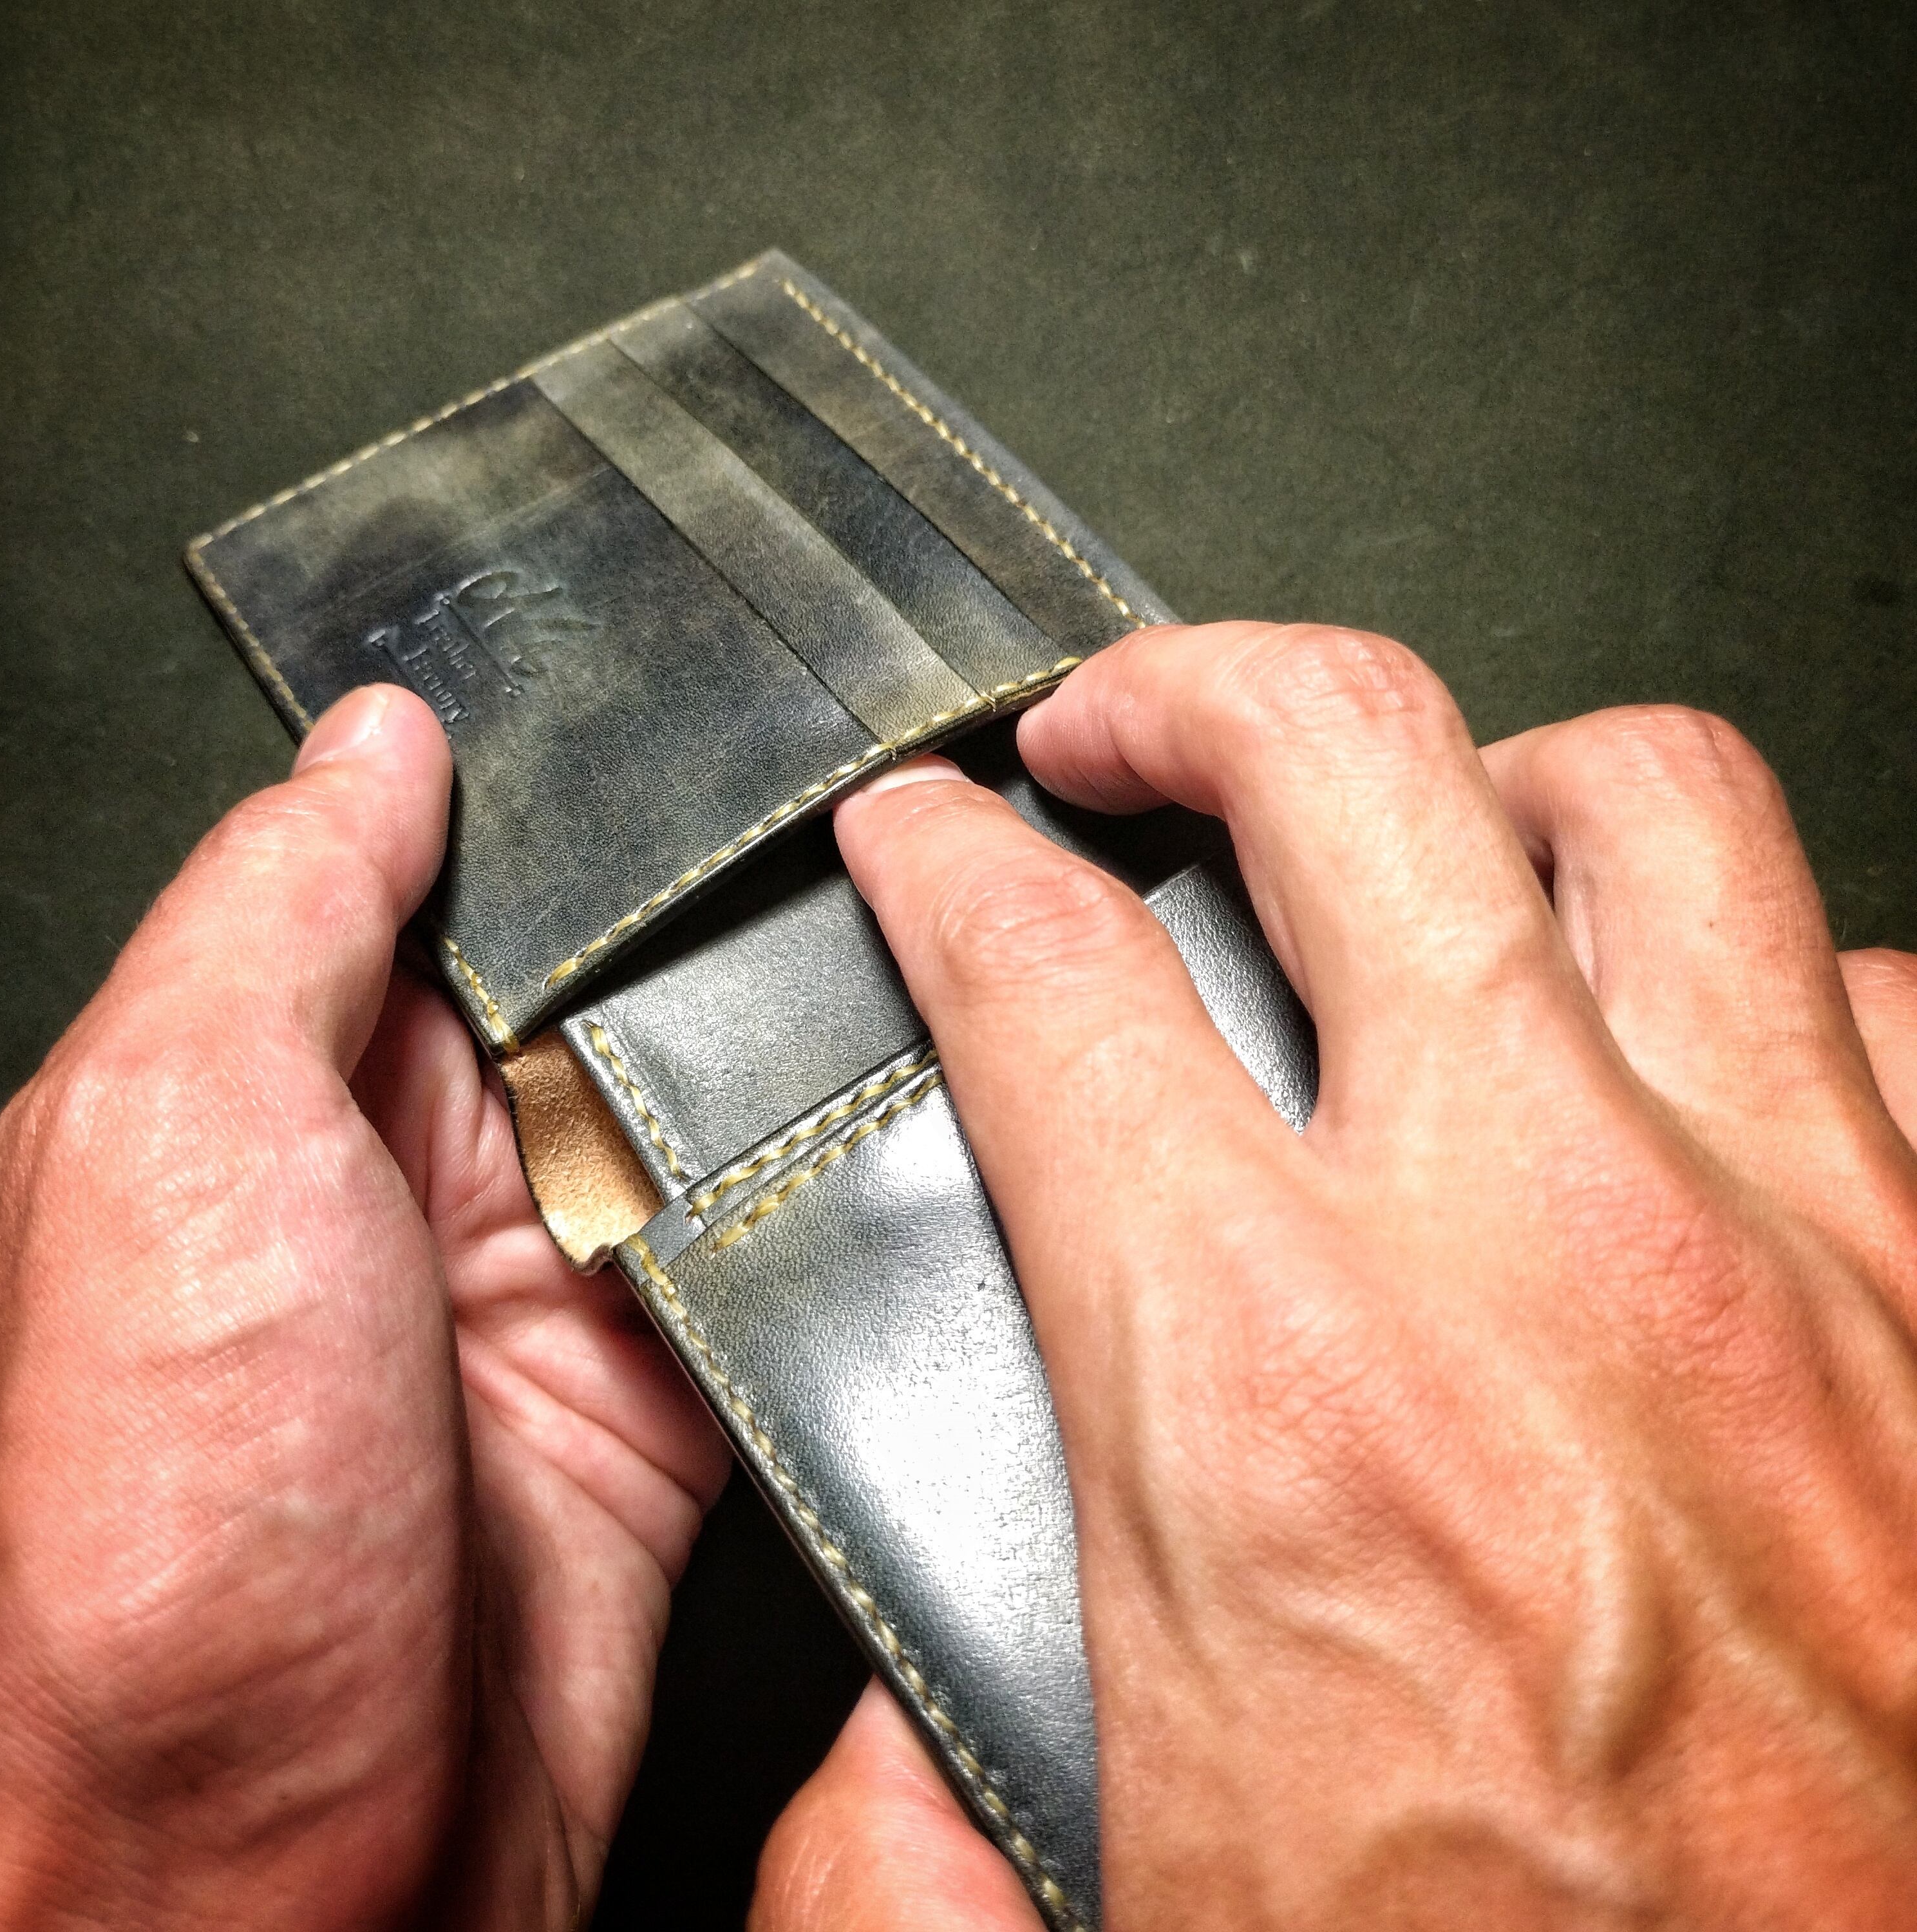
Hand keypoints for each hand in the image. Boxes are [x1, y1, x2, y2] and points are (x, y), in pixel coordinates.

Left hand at [0, 688, 724, 1928]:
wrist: (280, 1871)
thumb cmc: (157, 1528)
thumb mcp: (174, 1129)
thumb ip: (286, 908)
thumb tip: (381, 735)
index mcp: (273, 1075)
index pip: (445, 864)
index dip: (565, 795)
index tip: (695, 717)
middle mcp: (410, 1167)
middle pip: (609, 971)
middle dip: (693, 936)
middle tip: (798, 885)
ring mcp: (547, 1280)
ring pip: (713, 1101)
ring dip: (763, 1083)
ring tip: (832, 1040)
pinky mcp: (659, 1388)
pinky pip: (776, 1253)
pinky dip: (820, 1219)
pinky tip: (852, 1171)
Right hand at [755, 623, 1916, 1928]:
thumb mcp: (1128, 1926)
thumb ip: (911, 1849)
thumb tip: (877, 1749)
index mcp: (1288, 1405)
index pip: (1046, 981)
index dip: (943, 864)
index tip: (928, 841)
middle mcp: (1557, 1259)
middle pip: (1343, 762)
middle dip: (1184, 689)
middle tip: (1126, 725)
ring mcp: (1804, 1248)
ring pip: (1649, 805)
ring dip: (1490, 775)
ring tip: (1411, 823)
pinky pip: (1883, 1000)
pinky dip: (1763, 975)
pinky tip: (1682, 1038)